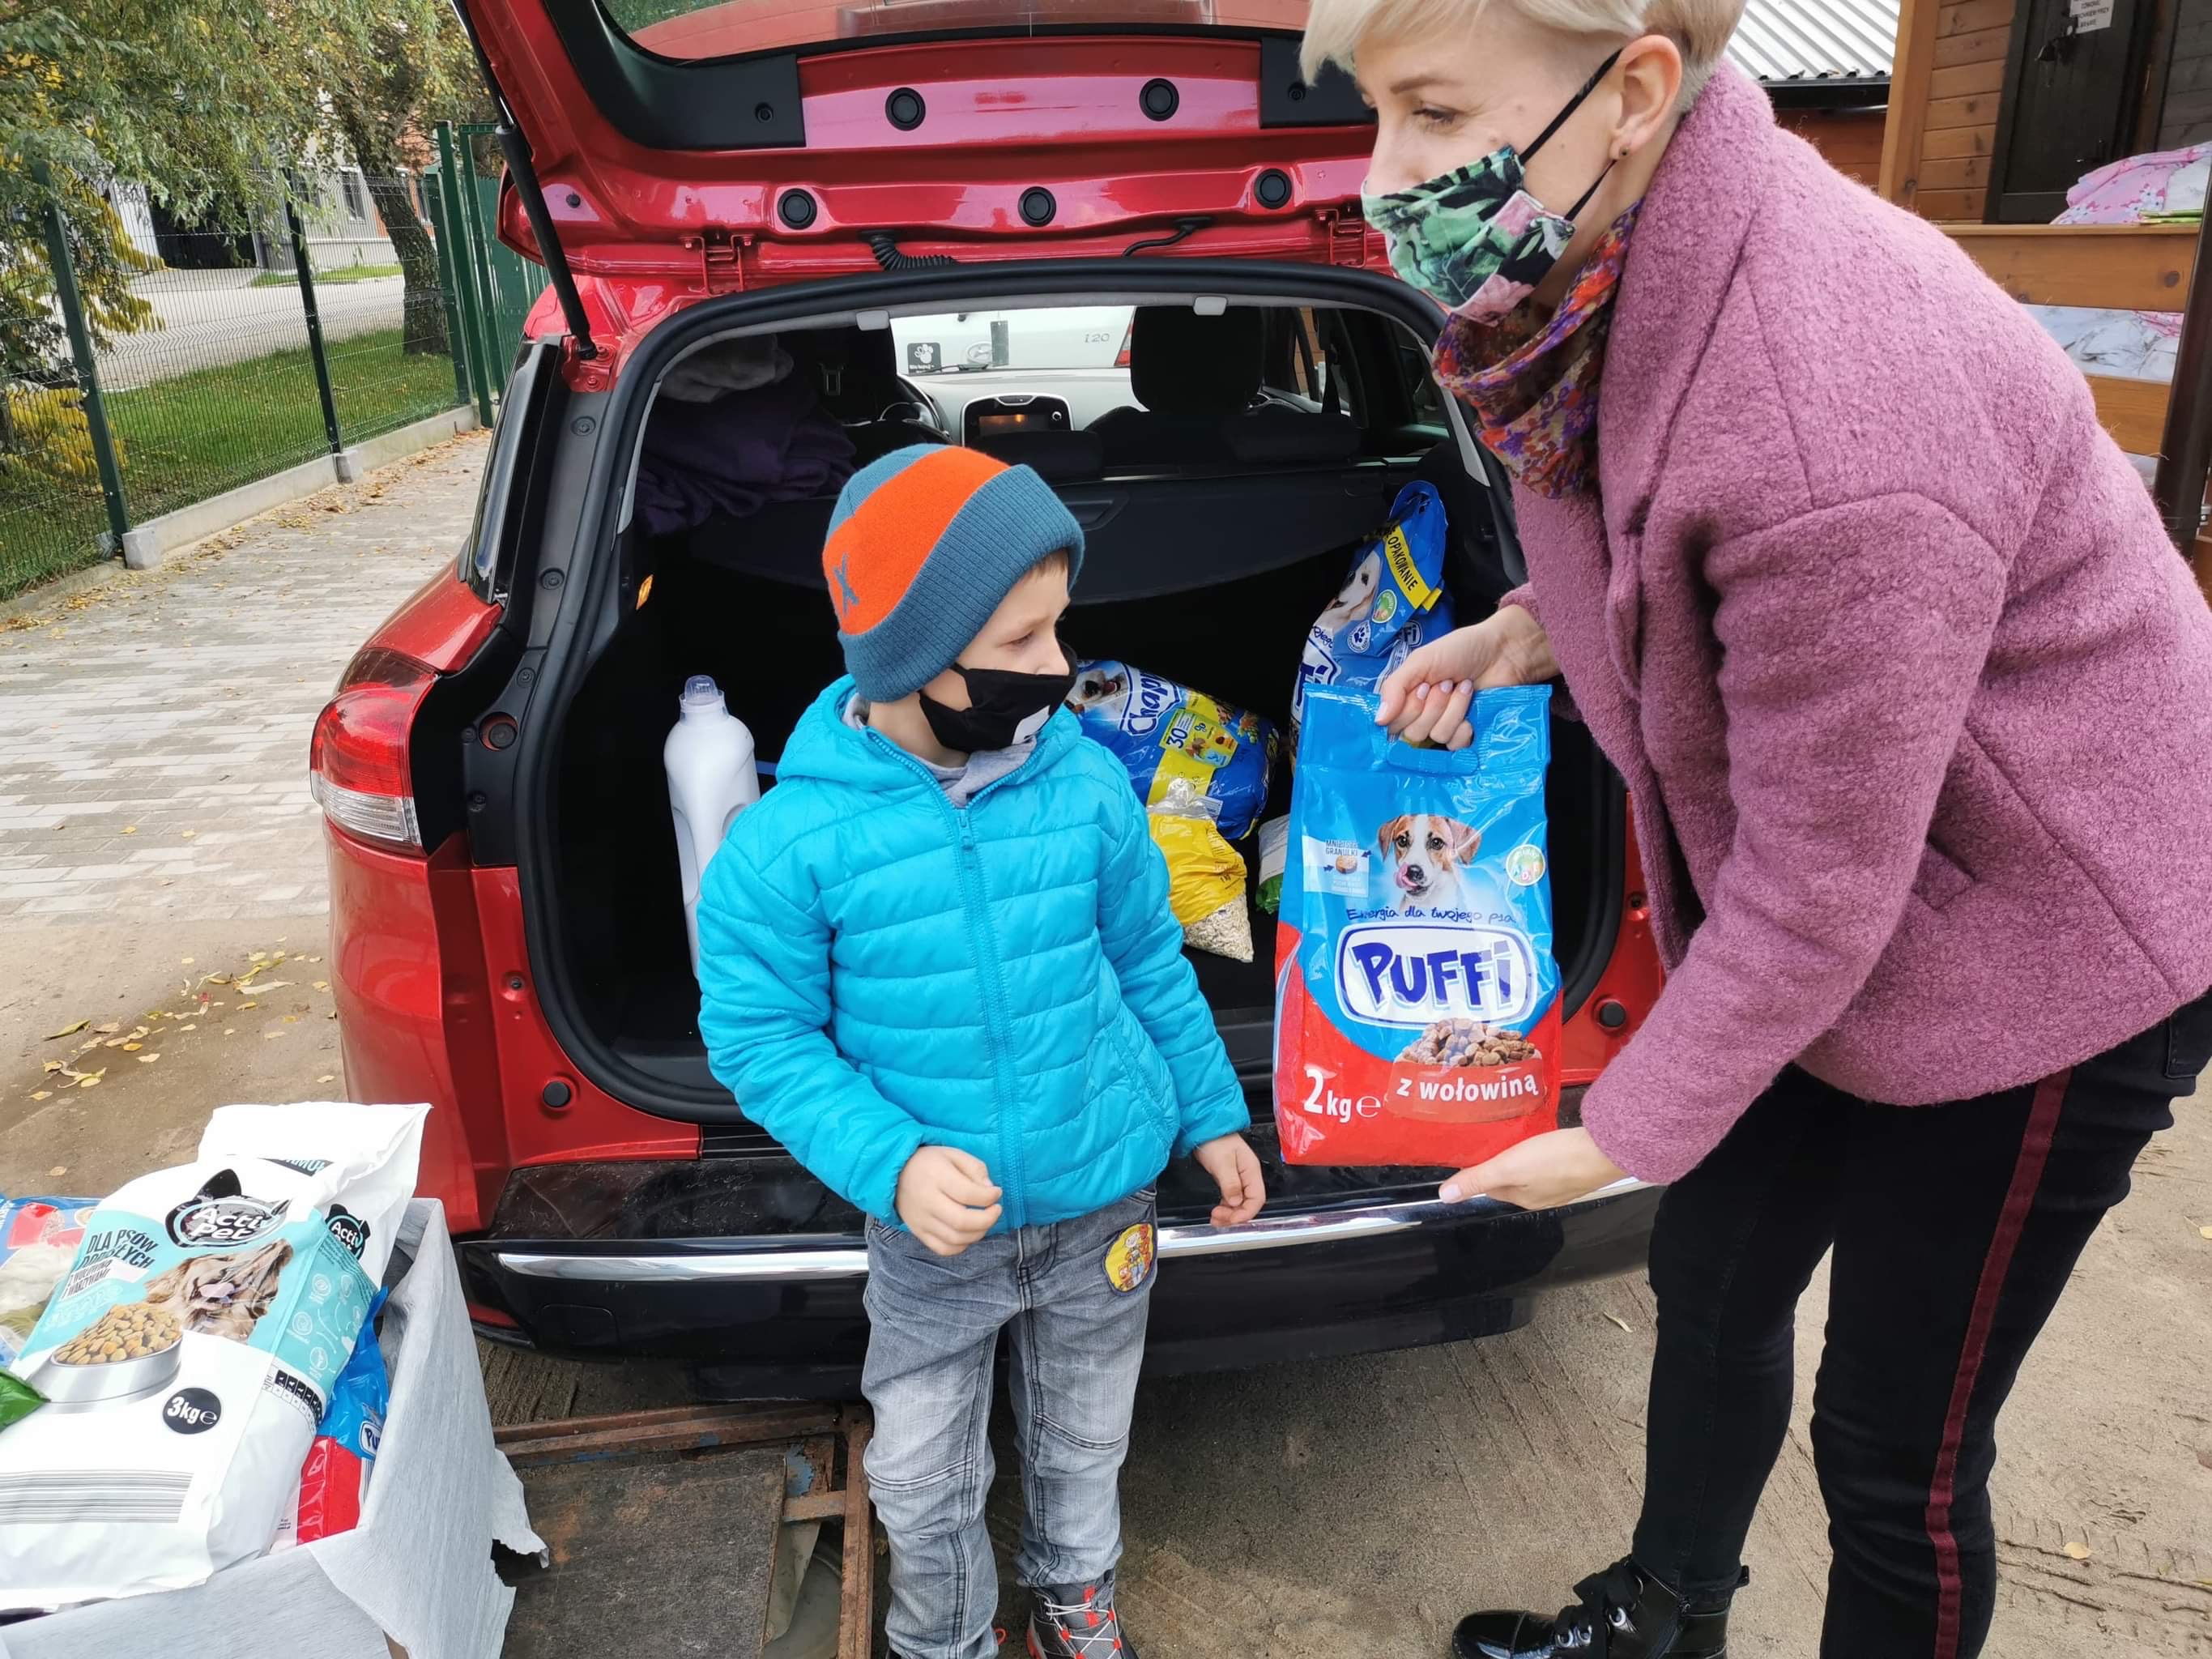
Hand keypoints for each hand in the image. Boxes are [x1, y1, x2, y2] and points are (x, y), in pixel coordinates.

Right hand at [895, 1146, 1002, 1256]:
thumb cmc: (929, 1162)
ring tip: (984, 1221)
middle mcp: (927, 1201)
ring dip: (978, 1233)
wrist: (895, 1174)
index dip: (989, 1196)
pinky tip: (967, 1234)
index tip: (996, 1192)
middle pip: (961, 1221)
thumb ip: (975, 1168)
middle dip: (987, 1219)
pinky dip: (960, 1246)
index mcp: (936, 1176)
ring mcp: (921, 1220)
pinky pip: (942, 1248)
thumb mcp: (953, 1154)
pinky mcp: (918, 1232)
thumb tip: (989, 1189)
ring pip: (954, 1238)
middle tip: (996, 1210)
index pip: (968, 1193)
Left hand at [1192, 1133, 1265, 1226]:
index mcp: (1252, 1171)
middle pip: (1248, 1204)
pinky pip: (1231, 1199)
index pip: (1257, 1199)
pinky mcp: (1230, 1180)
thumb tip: (1235, 1202)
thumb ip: (1230, 1183)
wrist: (1204, 1128)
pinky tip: (1217, 1211)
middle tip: (1218, 1219)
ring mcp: (1239, 1179)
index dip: (1245, 1213)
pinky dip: (1225, 1208)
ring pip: (1239, 1203)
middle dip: (1235, 1215)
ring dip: (1229, 1214)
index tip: (1231, 1219)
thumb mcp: (1222, 1162)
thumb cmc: (1216, 1140)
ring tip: (1215, 1219)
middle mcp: (1248, 1177)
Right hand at [1374, 608, 1557, 749]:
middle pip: (1412, 733)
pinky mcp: (1466, 735)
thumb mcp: (1421, 661)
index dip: (1407, 708)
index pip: (1391, 722)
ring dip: (1452, 709)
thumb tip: (1379, 721)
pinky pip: (1455, 745)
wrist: (1501, 652)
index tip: (1423, 686)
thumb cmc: (1460, 650)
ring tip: (1464, 687)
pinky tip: (1473, 709)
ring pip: (1436, 736)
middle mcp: (1421, 715)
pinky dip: (1464, 725)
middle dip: (1432, 706)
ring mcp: (1444, 726)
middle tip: (1446, 683)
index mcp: (1406, 697)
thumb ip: (1395, 687)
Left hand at [1438, 1127, 1624, 1211]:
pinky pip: (1552, 1162)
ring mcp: (1561, 1184)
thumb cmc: (1555, 1160)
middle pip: (1511, 1179)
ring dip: (1522, 1154)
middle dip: (1501, 1160)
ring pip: (1531, 1170)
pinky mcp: (1577, 1169)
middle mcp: (1541, 1196)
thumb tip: (1445, 1196)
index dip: (1480, 1168)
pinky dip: (1543, 1151)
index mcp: (1523, 1200)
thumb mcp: (1508, 1168)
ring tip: (1515, 1134)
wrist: (1604, 1150)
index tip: (1475, 1149)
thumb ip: (1477, 1179)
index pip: (1491, 1186)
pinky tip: (1544, 1138)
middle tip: (1493, 1136)